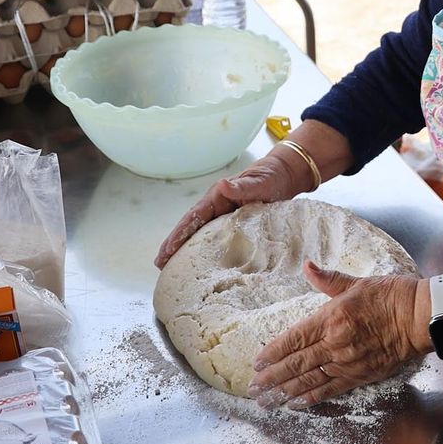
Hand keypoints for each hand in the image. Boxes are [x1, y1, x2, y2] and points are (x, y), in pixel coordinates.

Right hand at [154, 154, 301, 266]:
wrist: (283, 176)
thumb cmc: (271, 178)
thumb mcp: (260, 183)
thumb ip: (243, 186)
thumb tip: (223, 184)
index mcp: (217, 196)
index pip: (193, 217)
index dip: (179, 234)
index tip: (166, 250)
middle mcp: (215, 206)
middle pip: (190, 227)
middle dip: (173, 245)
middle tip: (159, 264)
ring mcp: (222, 215)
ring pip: (199, 234)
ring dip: (184, 249)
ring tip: (169, 267)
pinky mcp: (231, 224)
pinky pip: (214, 238)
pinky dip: (203, 249)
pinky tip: (198, 263)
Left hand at [249, 262, 429, 407]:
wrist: (419, 318)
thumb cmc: (391, 296)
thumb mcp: (356, 283)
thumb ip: (328, 280)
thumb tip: (307, 267)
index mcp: (331, 318)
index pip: (294, 339)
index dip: (273, 352)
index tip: (256, 362)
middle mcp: (335, 344)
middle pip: (296, 364)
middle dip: (272, 377)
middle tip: (253, 388)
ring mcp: (348, 362)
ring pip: (309, 380)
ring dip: (285, 391)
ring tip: (267, 400)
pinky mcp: (360, 375)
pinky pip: (331, 389)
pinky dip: (312, 397)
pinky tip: (296, 403)